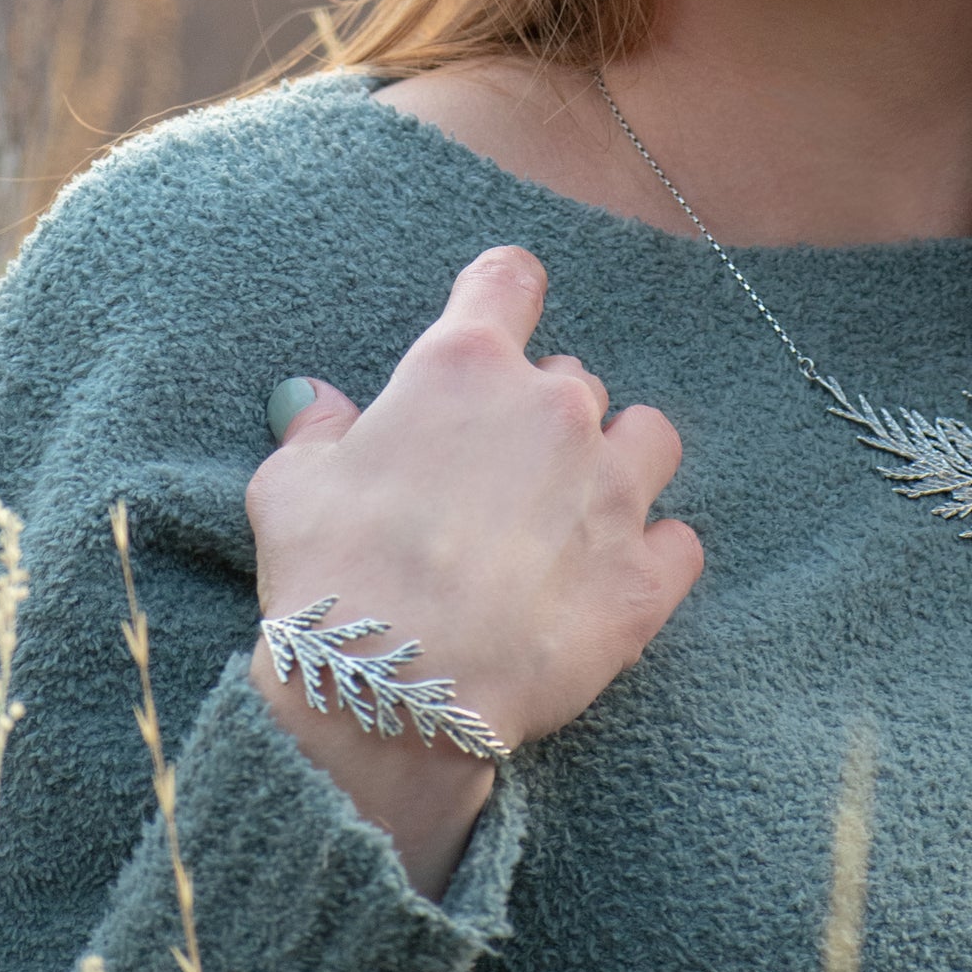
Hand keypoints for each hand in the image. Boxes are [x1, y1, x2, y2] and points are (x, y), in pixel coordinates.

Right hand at [244, 245, 701, 894]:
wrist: (393, 691)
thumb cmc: (331, 575)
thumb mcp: (290, 487)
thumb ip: (318, 431)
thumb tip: (317, 402)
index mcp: (465, 369)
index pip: (508, 279)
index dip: (502, 295)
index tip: (496, 319)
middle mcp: (553, 411)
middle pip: (572, 378)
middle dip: (540, 415)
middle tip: (497, 477)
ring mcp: (611, 491)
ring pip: (649, 438)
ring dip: (619, 462)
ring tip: (577, 511)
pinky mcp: (644, 576)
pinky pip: (681, 541)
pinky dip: (653, 553)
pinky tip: (609, 578)